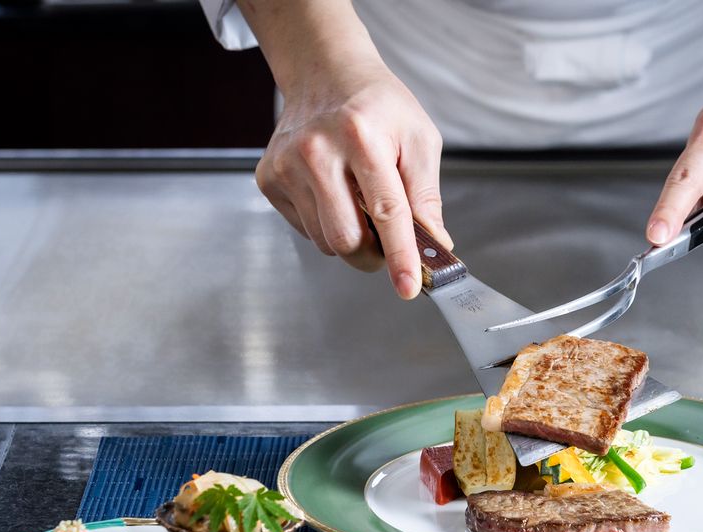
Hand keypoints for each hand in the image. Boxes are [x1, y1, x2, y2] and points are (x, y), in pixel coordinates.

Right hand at [256, 60, 450, 299]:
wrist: (327, 74)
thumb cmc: (378, 106)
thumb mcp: (419, 139)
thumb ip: (426, 196)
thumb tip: (434, 245)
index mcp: (360, 136)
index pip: (385, 212)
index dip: (400, 256)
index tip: (408, 287)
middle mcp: (316, 151)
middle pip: (347, 239)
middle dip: (374, 254)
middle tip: (388, 241)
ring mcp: (286, 165)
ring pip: (325, 241)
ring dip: (351, 236)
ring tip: (359, 201)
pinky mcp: (269, 178)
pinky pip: (304, 229)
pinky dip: (326, 223)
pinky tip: (334, 192)